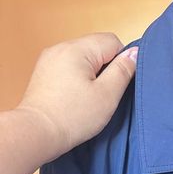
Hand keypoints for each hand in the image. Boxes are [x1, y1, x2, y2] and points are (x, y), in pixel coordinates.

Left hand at [15, 32, 137, 157]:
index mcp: (77, 49)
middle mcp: (61, 47)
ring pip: (83, 58)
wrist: (37, 132)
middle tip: (103, 94)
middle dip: (105, 68)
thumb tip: (134, 53)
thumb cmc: (73, 116)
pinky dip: (77, 79)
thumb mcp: (107, 95)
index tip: (116, 85)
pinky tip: (75, 98)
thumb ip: (123, 71)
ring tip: (88, 98)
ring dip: (91, 74)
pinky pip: (69, 67)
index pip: (112, 41)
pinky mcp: (44, 72)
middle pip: (96, 48)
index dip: (121, 62)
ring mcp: (49, 58)